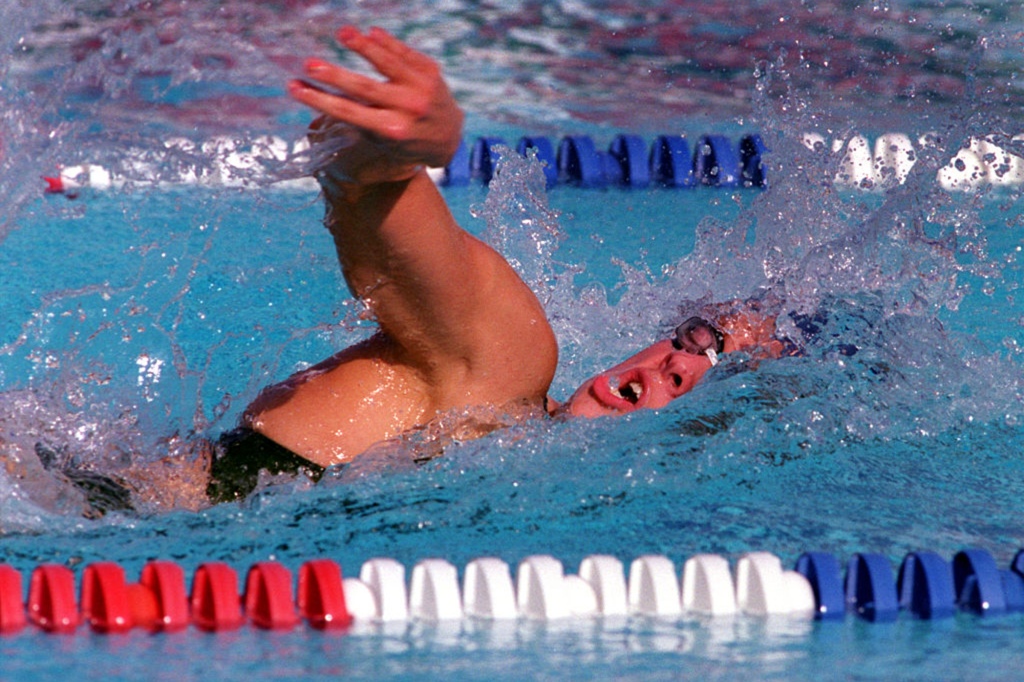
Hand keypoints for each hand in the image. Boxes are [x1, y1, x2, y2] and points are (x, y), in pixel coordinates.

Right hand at [288, 26, 463, 187]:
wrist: (450, 136)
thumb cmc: (406, 140)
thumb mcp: (383, 140)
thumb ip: (359, 121)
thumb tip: (323, 99)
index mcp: (392, 131)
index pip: (349, 113)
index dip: (320, 100)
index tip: (294, 87)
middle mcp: (408, 110)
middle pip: (365, 89)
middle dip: (335, 76)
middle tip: (309, 64)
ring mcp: (422, 88)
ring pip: (388, 64)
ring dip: (363, 47)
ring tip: (342, 33)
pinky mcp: (430, 71)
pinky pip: (404, 52)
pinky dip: (386, 42)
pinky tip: (369, 32)